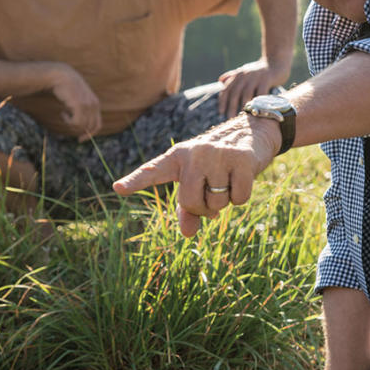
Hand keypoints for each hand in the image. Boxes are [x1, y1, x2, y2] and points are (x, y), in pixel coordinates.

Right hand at [50, 64, 101, 140]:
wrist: (60, 76)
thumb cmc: (67, 89)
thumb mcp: (78, 99)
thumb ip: (83, 110)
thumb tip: (81, 128)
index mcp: (96, 104)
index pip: (98, 125)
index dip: (90, 134)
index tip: (80, 139)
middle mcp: (94, 105)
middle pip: (90, 128)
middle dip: (79, 131)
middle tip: (68, 124)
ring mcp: (88, 105)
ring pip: (82, 126)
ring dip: (70, 124)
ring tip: (64, 115)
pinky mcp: (80, 105)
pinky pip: (76, 123)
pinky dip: (67, 121)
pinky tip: (62, 113)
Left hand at [113, 115, 278, 236]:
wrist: (251, 135)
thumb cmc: (217, 165)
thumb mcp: (198, 183)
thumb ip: (187, 209)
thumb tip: (187, 234)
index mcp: (175, 158)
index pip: (151, 172)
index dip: (134, 181)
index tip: (117, 188)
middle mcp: (193, 153)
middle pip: (190, 202)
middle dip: (204, 208)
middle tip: (212, 193)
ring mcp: (217, 154)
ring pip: (216, 203)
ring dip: (224, 201)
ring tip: (227, 180)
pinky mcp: (240, 159)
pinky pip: (238, 199)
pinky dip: (241, 197)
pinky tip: (242, 177)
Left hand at [217, 58, 288, 117]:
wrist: (275, 62)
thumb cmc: (259, 70)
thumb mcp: (244, 71)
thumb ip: (232, 75)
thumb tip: (220, 81)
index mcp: (237, 75)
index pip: (226, 89)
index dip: (222, 101)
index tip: (221, 113)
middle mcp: (244, 75)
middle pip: (235, 93)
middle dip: (231, 107)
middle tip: (230, 118)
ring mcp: (255, 77)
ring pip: (247, 94)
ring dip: (244, 106)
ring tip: (242, 117)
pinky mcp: (266, 79)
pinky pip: (261, 93)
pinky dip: (259, 102)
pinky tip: (257, 110)